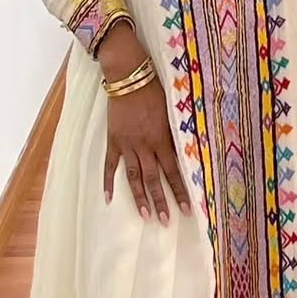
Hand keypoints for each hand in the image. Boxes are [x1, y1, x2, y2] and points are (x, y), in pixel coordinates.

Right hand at [98, 23, 191, 224]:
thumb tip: (185, 153)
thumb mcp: (171, 110)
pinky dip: (108, 181)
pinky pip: (110, 164)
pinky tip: (108, 198)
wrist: (128, 75)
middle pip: (152, 179)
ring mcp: (127, 144)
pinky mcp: (113, 140)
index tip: (188, 209)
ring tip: (145, 215)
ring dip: (140, 197)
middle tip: (166, 221)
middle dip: (161, 201)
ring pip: (133, 177)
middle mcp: (144, 145)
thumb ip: (175, 133)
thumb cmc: (154, 89)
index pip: (173, 171)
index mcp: (161, 138)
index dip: (180, 191)